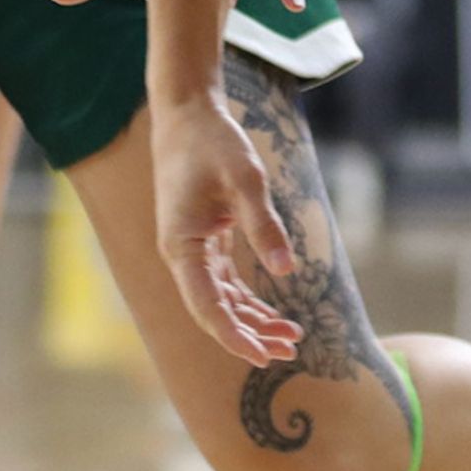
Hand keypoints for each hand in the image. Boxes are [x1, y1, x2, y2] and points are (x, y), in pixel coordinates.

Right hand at [149, 85, 304, 366]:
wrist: (188, 115)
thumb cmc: (213, 143)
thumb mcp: (245, 179)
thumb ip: (263, 225)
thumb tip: (287, 270)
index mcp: (180, 247)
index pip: (206, 306)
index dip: (234, 335)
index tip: (263, 356)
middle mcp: (181, 255)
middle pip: (215, 310)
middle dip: (250, 335)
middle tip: (289, 352)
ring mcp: (191, 250)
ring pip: (222, 299)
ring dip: (252, 320)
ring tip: (290, 338)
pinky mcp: (204, 241)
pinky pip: (225, 282)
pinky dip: (248, 300)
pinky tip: (274, 314)